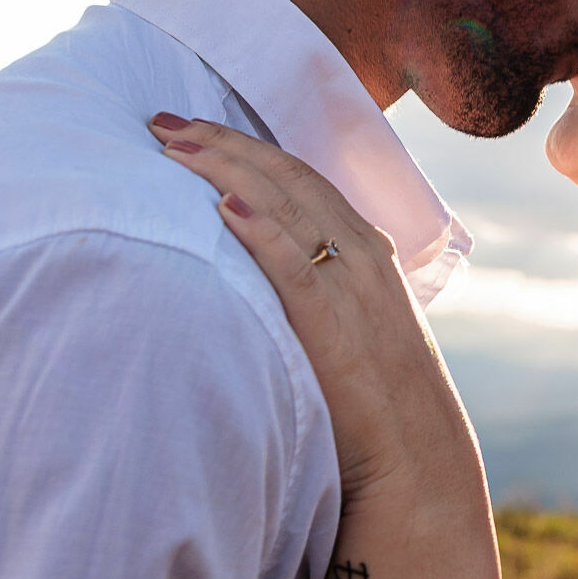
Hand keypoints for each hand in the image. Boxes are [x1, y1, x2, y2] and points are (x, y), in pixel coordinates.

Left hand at [147, 114, 482, 503]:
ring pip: (284, 204)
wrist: (416, 458)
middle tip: (162, 120)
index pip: (299, 176)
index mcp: (366, 251)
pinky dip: (259, 230)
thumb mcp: (355, 329)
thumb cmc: (376, 403)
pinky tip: (222, 205)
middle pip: (285, 176)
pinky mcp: (334, 324)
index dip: (244, 147)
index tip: (194, 129)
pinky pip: (292, 263)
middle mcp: (361, 255)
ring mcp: (350, 286)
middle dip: (222, 143)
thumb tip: (268, 274)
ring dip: (225, 169)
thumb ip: (320, 292)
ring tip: (173, 146)